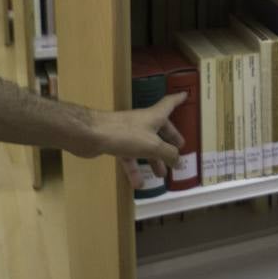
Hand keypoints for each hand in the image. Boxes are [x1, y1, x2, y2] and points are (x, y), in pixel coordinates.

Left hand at [66, 93, 185, 188]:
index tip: (185, 95)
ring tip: (161, 175)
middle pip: (160, 129)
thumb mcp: (153, 146)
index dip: (178, 99)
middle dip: (169, 140)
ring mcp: (129, 133)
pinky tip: (138, 184)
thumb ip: (168, 153)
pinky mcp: (116, 143)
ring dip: (153, 160)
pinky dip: (134, 169)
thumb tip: (178, 160)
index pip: (169, 104)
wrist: (92, 135)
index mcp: (154, 117)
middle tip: (178, 150)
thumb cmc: (126, 135)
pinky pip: (129, 157)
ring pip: (145, 146)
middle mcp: (143, 122)